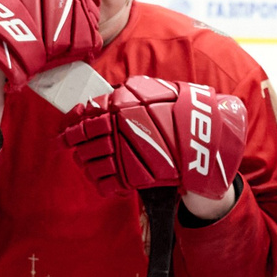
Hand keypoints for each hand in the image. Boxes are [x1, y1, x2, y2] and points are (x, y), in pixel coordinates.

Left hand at [63, 76, 247, 219]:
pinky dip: (102, 184)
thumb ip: (129, 95)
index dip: (72, 125)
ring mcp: (123, 154)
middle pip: (81, 141)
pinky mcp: (132, 178)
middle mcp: (117, 128)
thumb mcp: (157, 92)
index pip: (83, 115)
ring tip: (94, 165)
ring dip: (88, 165)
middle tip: (78, 149)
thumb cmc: (183, 115)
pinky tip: (109, 181)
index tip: (68, 132)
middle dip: (77, 146)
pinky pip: (104, 184)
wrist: (207, 143)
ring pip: (89, 163)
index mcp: (120, 104)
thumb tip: (100, 104)